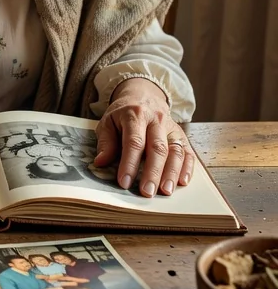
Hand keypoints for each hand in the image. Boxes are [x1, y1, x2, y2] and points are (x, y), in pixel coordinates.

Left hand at [94, 78, 193, 196]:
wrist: (143, 96)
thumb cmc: (122, 114)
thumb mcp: (108, 122)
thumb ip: (106, 142)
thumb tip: (100, 163)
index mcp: (135, 115)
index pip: (133, 142)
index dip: (129, 163)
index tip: (124, 182)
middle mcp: (156, 120)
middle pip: (157, 148)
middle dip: (152, 172)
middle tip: (147, 192)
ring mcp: (172, 127)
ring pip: (175, 151)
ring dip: (171, 173)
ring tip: (166, 192)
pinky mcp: (182, 135)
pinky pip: (188, 152)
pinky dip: (187, 168)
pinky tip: (182, 182)